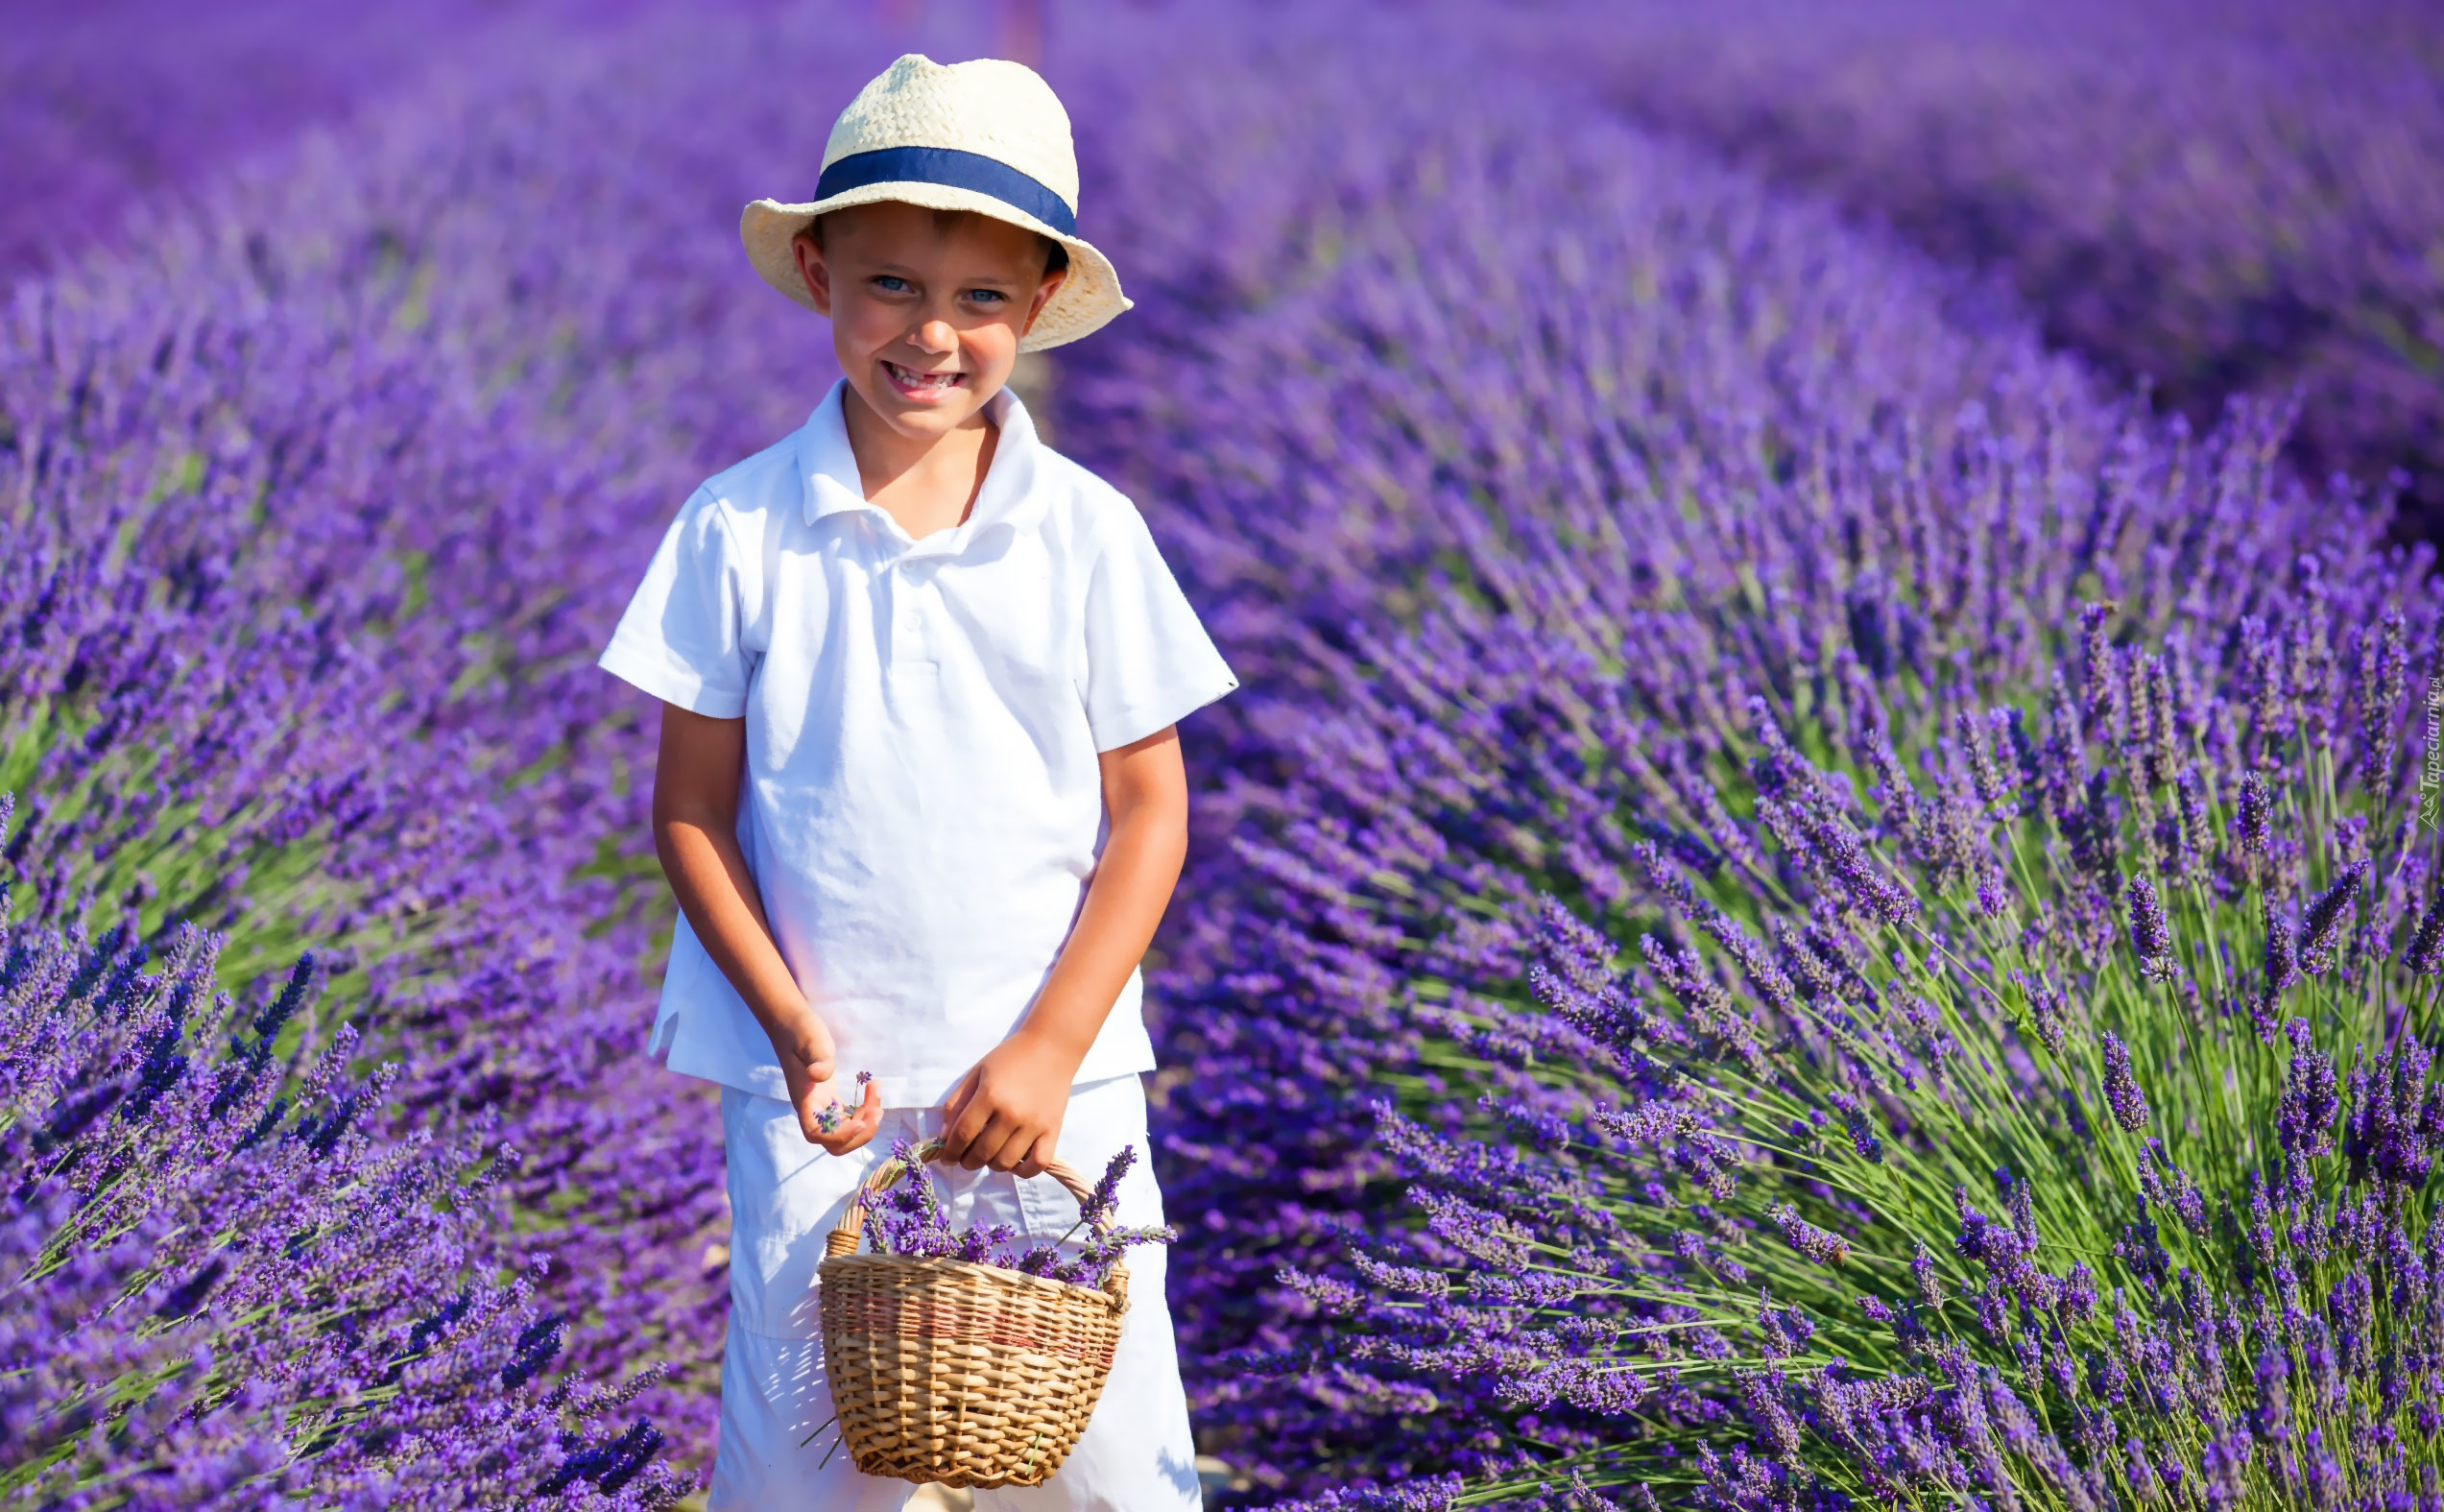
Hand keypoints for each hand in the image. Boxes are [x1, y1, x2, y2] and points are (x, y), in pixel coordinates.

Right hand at [775, 1018, 880, 1153]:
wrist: (792, 1025)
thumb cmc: (802, 1032)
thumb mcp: (812, 1041)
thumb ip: (818, 1059)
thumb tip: (819, 1075)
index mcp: (804, 1100)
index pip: (817, 1134)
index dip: (839, 1135)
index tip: (860, 1122)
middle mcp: (811, 1109)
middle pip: (834, 1143)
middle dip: (860, 1134)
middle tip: (877, 1110)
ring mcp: (821, 1106)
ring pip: (844, 1133)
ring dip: (866, 1123)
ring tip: (877, 1094)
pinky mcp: (830, 1100)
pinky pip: (848, 1119)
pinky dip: (864, 1112)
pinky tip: (873, 1093)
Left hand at [936, 1030, 1078, 1175]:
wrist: (1051, 1047)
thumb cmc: (1010, 1057)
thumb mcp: (976, 1072)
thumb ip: (956, 1103)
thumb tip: (945, 1136)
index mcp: (989, 1095)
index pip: (962, 1135)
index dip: (950, 1151)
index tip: (946, 1158)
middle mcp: (1011, 1113)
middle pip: (981, 1153)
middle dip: (967, 1161)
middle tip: (966, 1158)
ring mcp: (1034, 1125)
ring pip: (1005, 1162)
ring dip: (991, 1165)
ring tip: (989, 1155)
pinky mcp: (1053, 1131)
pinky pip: (1037, 1164)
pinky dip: (1023, 1170)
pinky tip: (1014, 1161)